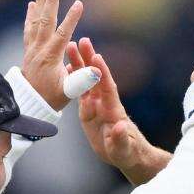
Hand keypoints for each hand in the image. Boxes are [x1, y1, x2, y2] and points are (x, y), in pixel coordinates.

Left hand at [21, 0, 91, 110]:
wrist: (28, 105)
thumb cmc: (51, 99)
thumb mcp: (68, 92)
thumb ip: (82, 81)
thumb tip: (97, 71)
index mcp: (51, 57)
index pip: (62, 34)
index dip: (72, 19)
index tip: (79, 3)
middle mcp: (39, 49)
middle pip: (46, 20)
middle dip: (51, 0)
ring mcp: (32, 49)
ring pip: (36, 21)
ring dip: (40, 2)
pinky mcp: (28, 50)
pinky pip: (29, 29)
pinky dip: (30, 15)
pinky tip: (31, 4)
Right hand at [67, 37, 156, 175]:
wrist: (125, 153)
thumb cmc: (126, 152)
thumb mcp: (122, 148)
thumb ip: (119, 138)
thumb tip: (119, 127)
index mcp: (112, 110)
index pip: (107, 88)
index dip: (102, 73)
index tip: (97, 57)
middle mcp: (104, 103)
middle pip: (96, 78)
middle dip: (89, 59)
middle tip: (82, 40)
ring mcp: (96, 105)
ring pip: (86, 81)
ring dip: (79, 64)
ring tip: (71, 46)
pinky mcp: (89, 110)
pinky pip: (80, 91)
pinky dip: (74, 78)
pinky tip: (67, 66)